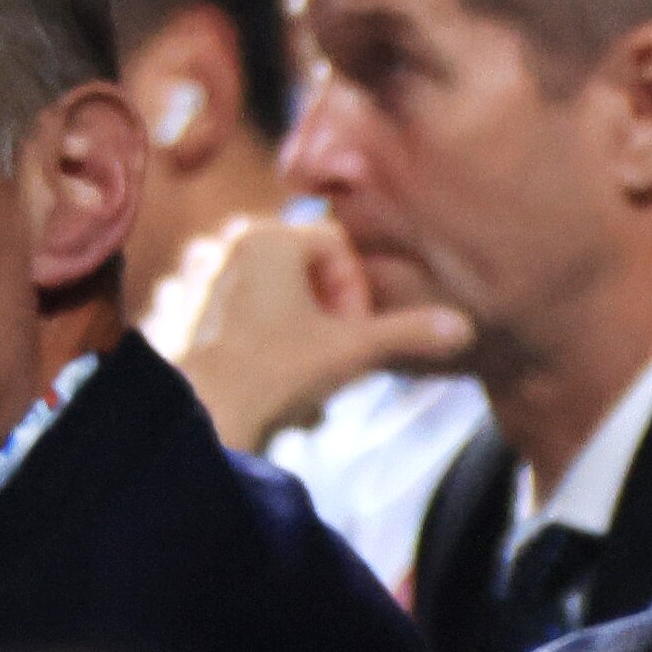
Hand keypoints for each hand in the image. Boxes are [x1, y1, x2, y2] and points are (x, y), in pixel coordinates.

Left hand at [159, 212, 471, 451]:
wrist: (206, 413)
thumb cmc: (278, 373)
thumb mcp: (355, 350)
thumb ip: (410, 333)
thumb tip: (464, 327)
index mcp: (271, 238)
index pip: (339, 247)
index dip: (357, 292)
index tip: (351, 332)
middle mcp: (233, 244)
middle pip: (307, 266)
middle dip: (329, 308)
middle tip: (329, 350)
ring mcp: (204, 274)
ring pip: (277, 289)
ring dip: (300, 321)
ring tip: (299, 363)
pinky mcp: (186, 305)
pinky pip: (242, 306)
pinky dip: (263, 330)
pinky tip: (265, 368)